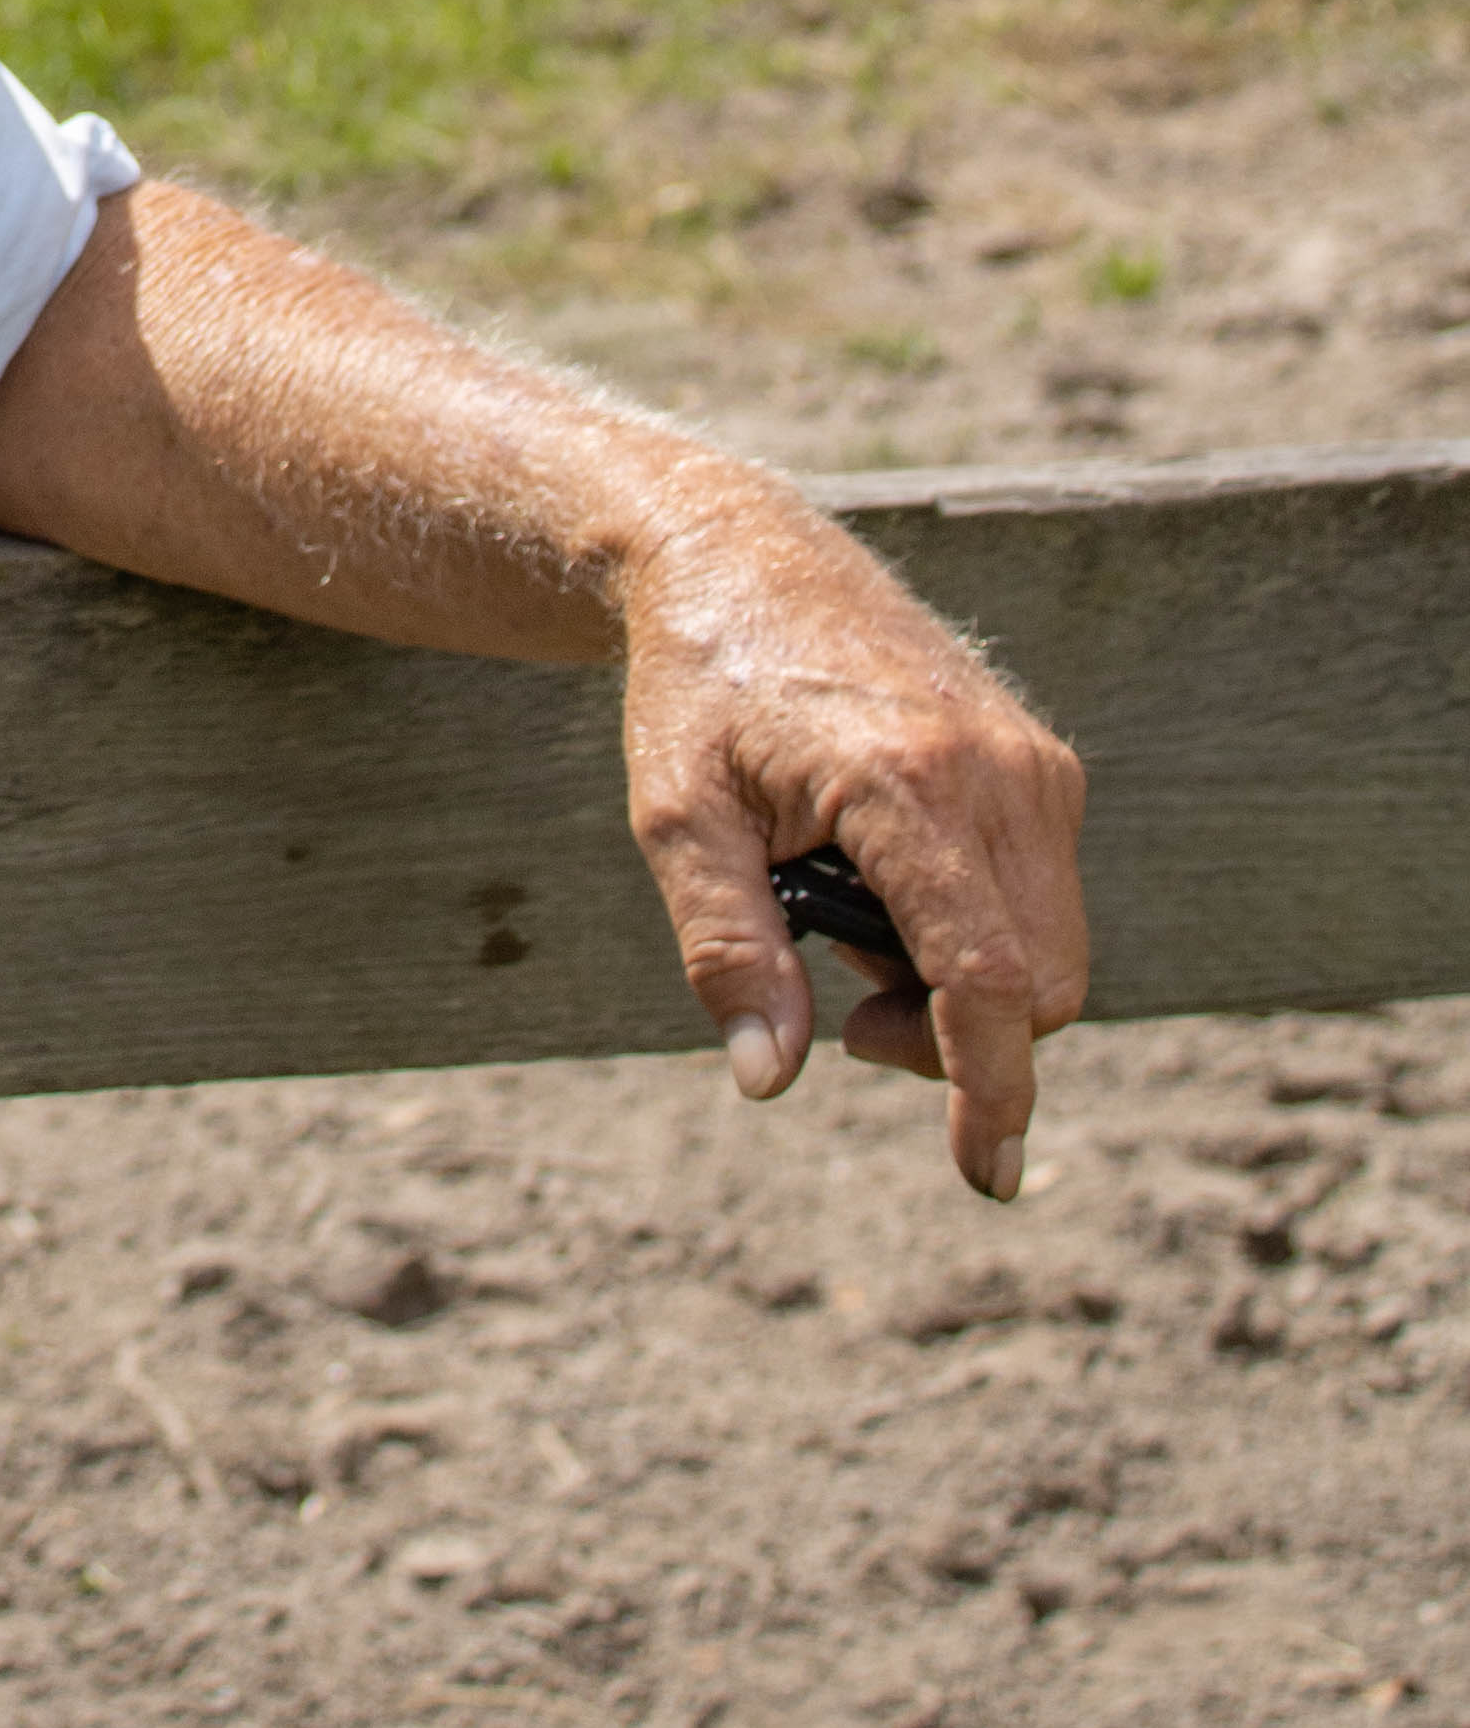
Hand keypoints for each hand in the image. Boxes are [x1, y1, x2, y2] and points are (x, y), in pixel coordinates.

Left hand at [614, 505, 1088, 1199]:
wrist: (742, 555)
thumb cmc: (697, 690)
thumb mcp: (676, 818)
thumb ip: (727, 950)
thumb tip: (770, 1078)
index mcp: (905, 782)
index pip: (987, 974)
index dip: (992, 1087)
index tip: (985, 1173)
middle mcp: (996, 769)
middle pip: (1040, 981)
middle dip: (957, 1041)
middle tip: (843, 1011)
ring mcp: (1033, 761)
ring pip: (1052, 948)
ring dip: (966, 986)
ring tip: (843, 925)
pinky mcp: (1042, 760)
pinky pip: (1044, 896)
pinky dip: (982, 933)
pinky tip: (884, 888)